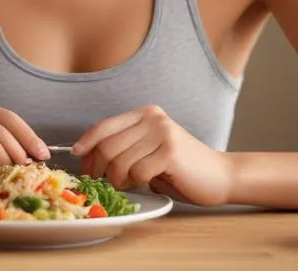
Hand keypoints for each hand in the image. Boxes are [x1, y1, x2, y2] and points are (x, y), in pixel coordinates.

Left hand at [73, 105, 233, 206]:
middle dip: (99, 169)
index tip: (77, 156)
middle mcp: (153, 118)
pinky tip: (147, 183)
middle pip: (107, 146)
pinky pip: (137, 172)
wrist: (220, 176)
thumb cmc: (180, 169)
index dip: (86, 143)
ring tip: (130, 183)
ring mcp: (162, 133)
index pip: (104, 126)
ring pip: (120, 161)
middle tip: (102, 183)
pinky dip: (137, 183)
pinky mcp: (170, 151)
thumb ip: (123, 148)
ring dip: (118, 180)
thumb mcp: (148, 150)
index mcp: (145, 114)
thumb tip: (86, 158)